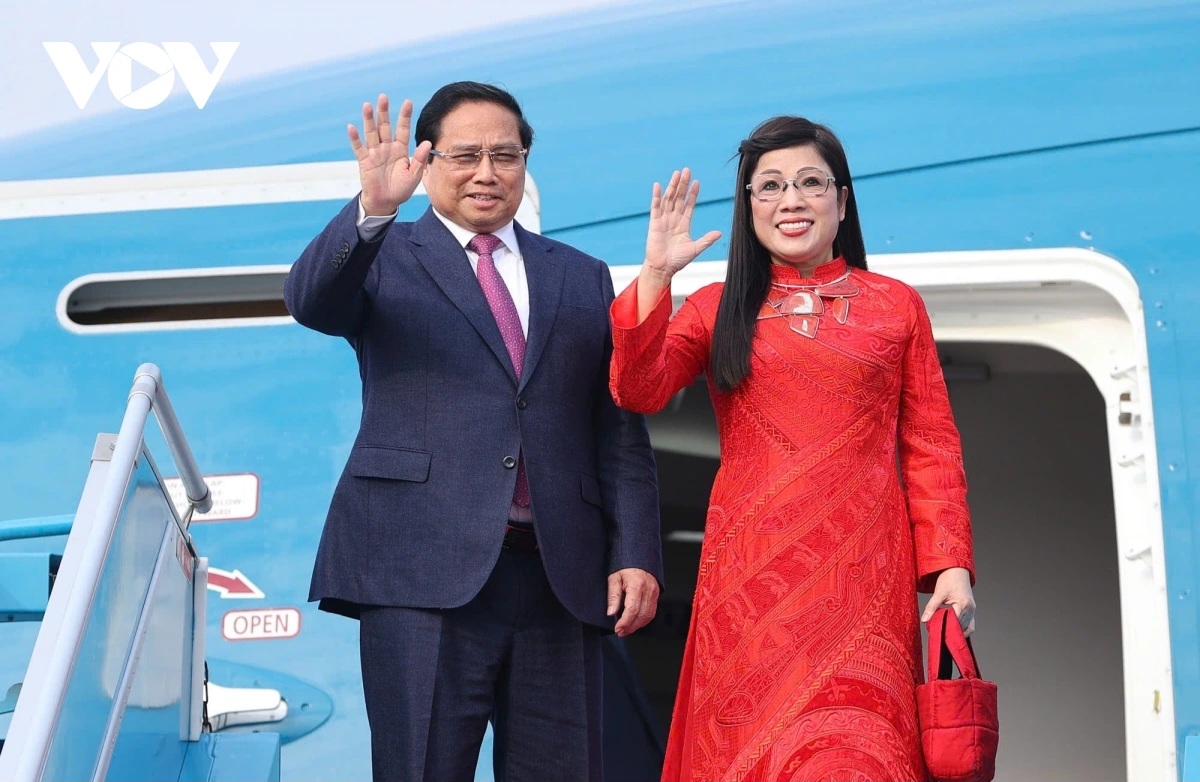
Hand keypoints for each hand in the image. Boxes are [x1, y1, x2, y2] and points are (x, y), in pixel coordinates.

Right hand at [348, 94, 431, 215]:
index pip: (403, 129)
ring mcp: (375, 153)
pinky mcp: (364, 161)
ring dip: (368, 120)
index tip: (408, 102)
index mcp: (400, 150)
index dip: (405, 116)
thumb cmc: (401, 189)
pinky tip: (351, 127)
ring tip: (367, 105)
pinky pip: (359, 148)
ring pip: (371, 133)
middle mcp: (387, 148)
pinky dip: (355, 138)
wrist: (386, 203)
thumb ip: (420, 159)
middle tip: (383, 97)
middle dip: (384, 112)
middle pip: (384, 127)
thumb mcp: (414, 175)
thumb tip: (427, 143)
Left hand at [607, 568, 659, 636]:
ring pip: (649, 616)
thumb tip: (611, 612)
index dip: (625, 622)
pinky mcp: (656, 594)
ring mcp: (654, 592)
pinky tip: (635, 622)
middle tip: (620, 632)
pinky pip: (652, 611)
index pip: (632, 610)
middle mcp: (648, 590)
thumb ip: (613, 596)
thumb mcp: (614, 578)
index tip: (617, 629)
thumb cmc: (625, 565)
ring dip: (637, 625)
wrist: (638, 555)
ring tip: (626, 629)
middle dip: (630, 627)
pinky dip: (644, 620)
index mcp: (637, 585)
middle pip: (642, 615)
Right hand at [644, 168, 722, 282]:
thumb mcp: (695, 249)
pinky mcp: (654, 224)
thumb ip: (706, 240)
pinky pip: (655, 207)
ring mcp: (663, 220)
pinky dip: (656, 196)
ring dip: (672, 186)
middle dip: (683, 185)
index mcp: (683, 225)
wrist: (663, 269)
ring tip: (676, 174)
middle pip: (679, 198)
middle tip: (687, 171)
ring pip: (669, 199)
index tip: (696, 182)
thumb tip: (719, 233)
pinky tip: (658, 185)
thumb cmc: (677, 261)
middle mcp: (673, 220)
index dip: (692, 194)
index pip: (689, 205)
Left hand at [921, 567, 975, 635]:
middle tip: (938, 633)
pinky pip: (970, 624)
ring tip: (945, 633)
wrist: (957, 569)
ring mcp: (972, 610)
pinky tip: (954, 631)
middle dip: (950, 631)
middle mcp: (970, 609)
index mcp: (963, 604)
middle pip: (961, 627)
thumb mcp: (938, 592)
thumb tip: (924, 620)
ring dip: (957, 631)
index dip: (946, 629)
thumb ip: (931, 607)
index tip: (937, 633)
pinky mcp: (971, 609)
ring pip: (966, 627)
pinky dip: (963, 628)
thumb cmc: (949, 578)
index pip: (955, 623)